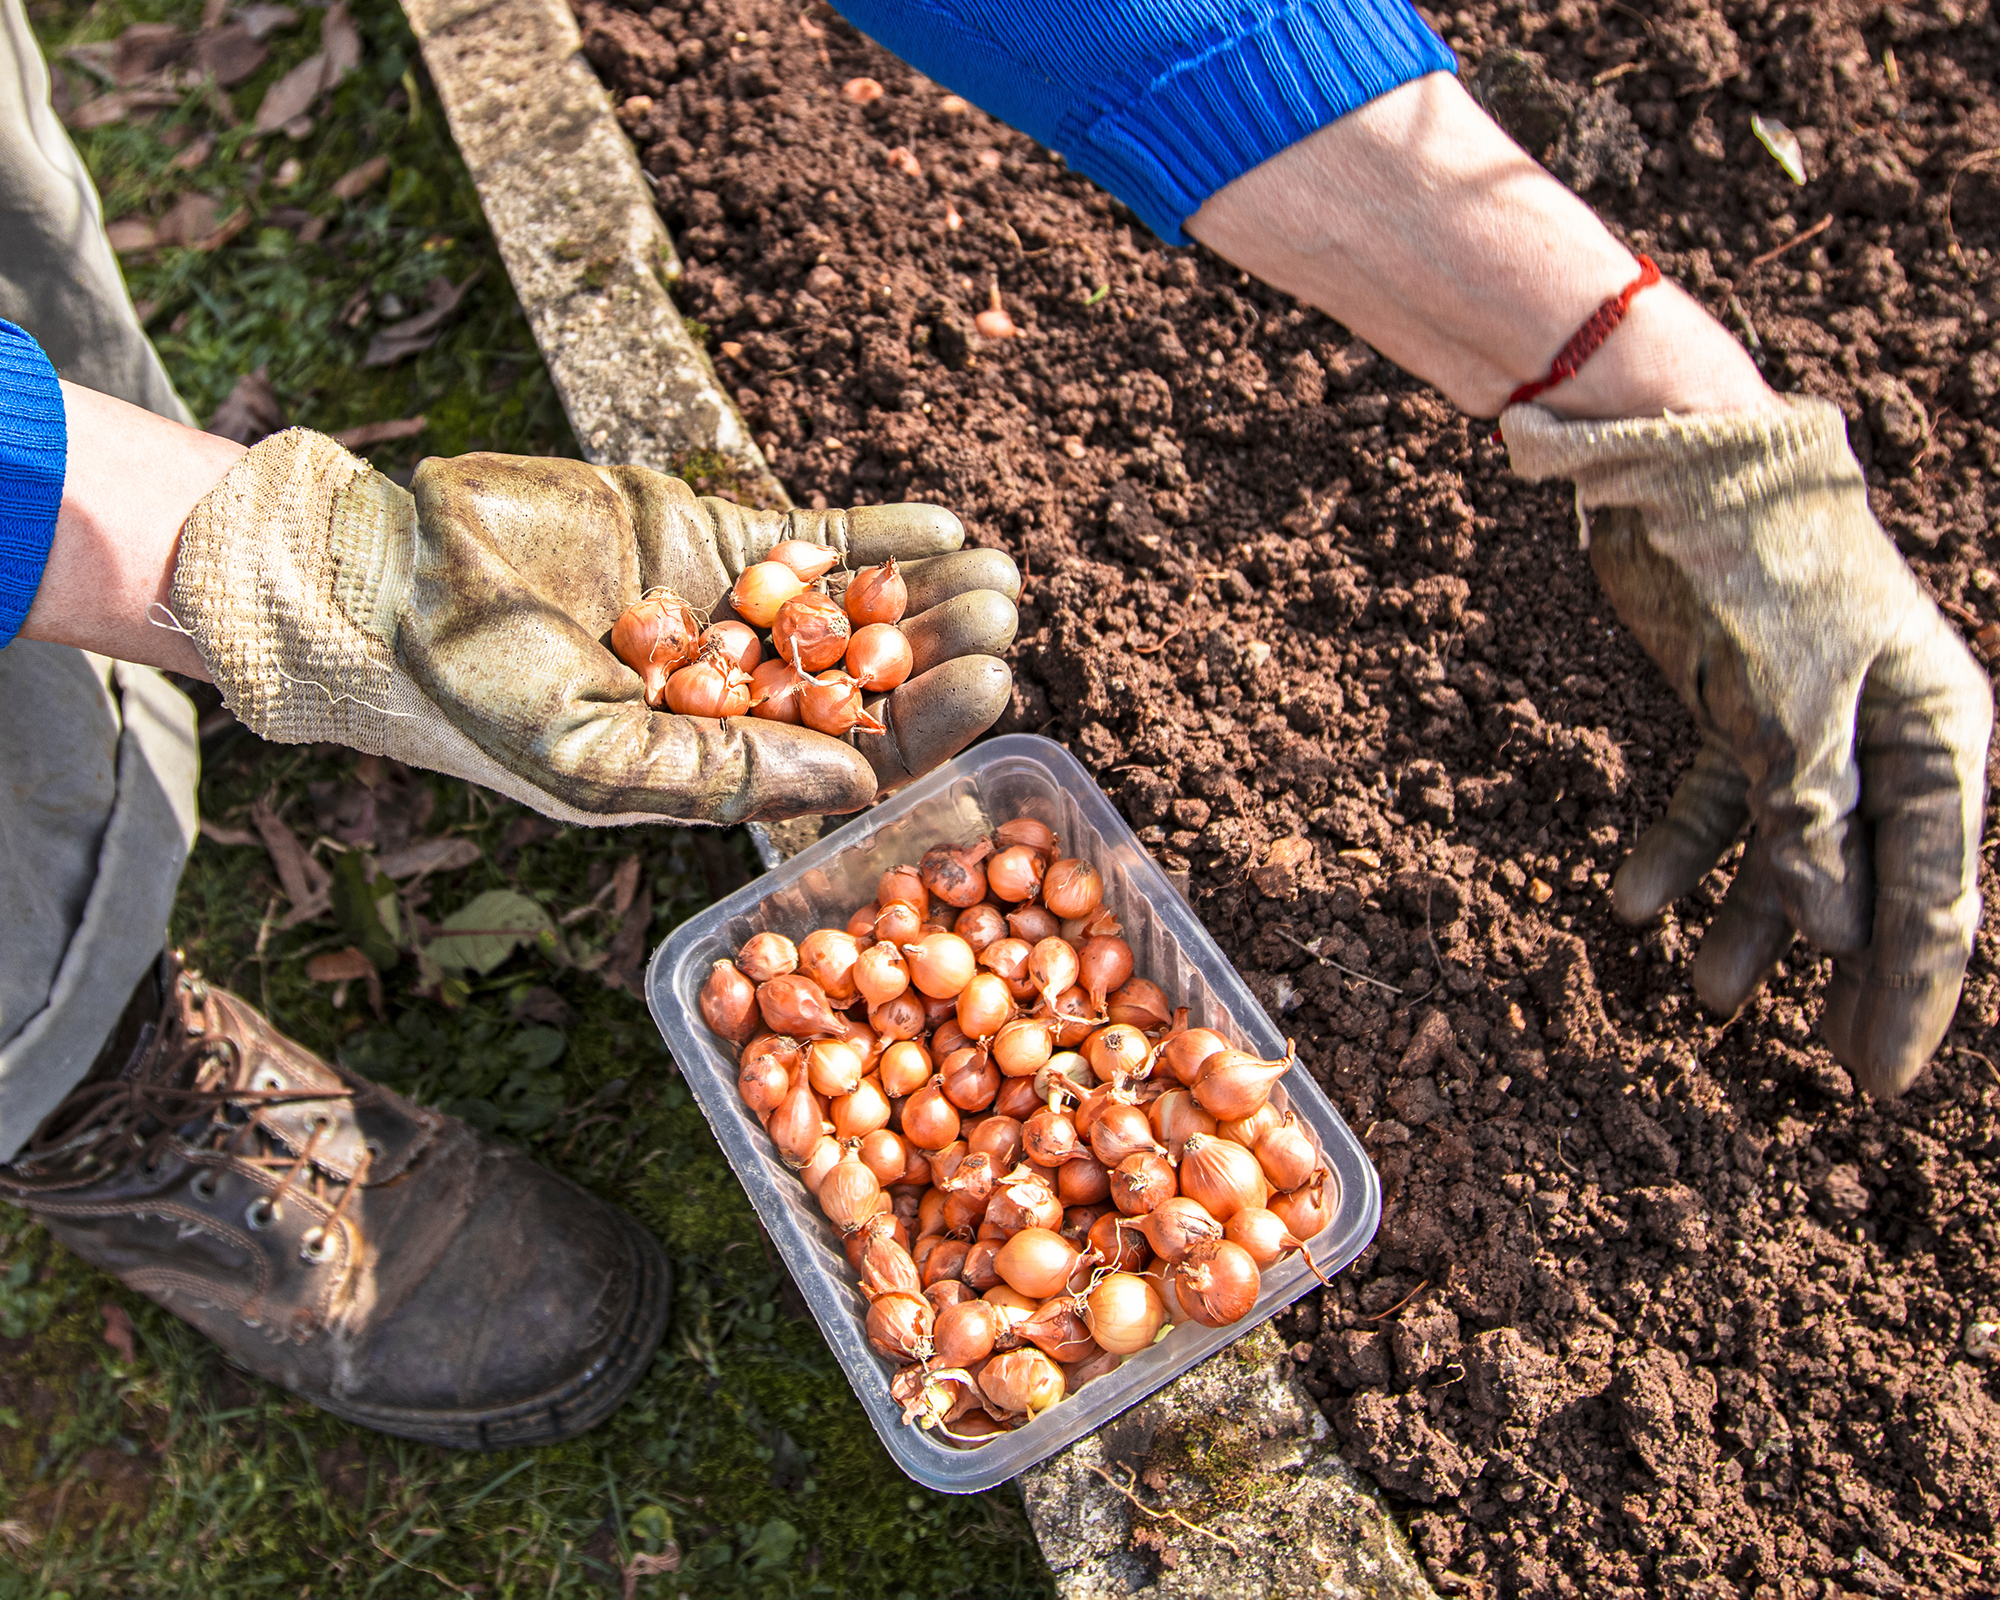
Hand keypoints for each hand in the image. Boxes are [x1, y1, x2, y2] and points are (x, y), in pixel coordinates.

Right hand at [170, 432, 1017, 823]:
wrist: (385, 583)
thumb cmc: (470, 696)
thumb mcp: (594, 758)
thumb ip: (721, 771)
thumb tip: (855, 782)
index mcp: (717, 764)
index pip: (846, 752)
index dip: (923, 723)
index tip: (993, 684)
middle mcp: (737, 693)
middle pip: (864, 676)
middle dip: (935, 649)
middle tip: (1004, 614)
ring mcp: (728, 612)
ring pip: (848, 604)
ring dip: (920, 590)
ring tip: (997, 571)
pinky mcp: (705, 537)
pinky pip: (805, 534)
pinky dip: (868, 531)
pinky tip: (939, 523)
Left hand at [1503, 397, 1992, 1096]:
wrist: (1686, 465)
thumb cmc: (1765, 571)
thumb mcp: (1792, 709)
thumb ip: (1812, 823)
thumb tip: (1836, 939)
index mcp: (1940, 737)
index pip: (1932, 896)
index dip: (1909, 995)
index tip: (1880, 1081)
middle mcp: (1887, 742)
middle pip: (1871, 887)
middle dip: (1845, 978)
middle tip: (1825, 1070)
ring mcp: (1811, 729)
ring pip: (1788, 856)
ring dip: (1750, 925)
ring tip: (1709, 996)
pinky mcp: (1739, 713)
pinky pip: (1716, 805)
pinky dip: (1679, 856)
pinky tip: (1630, 905)